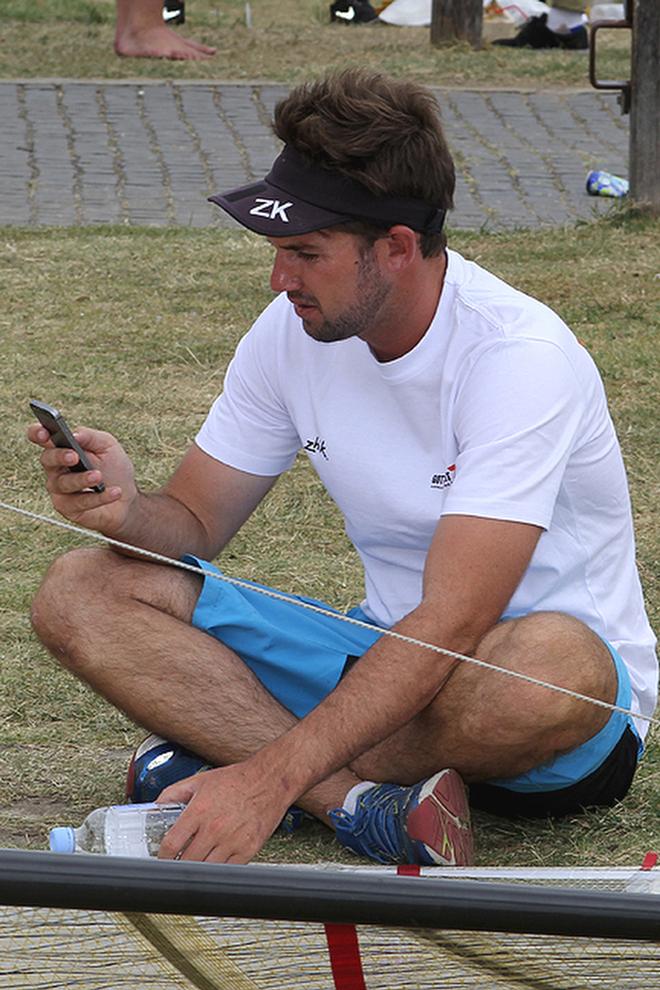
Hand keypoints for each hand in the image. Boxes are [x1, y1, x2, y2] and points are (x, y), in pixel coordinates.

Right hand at [28, 423, 136, 534]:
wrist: (126, 498)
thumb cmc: (114, 469)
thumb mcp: (108, 446)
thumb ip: (91, 437)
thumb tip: (75, 435)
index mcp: (62, 447)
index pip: (41, 437)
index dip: (38, 433)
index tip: (45, 434)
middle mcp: (56, 468)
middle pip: (47, 460)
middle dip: (59, 456)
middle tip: (74, 456)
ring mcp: (59, 489)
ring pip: (63, 483)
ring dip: (82, 479)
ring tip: (99, 476)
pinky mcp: (68, 508)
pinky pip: (79, 502)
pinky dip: (98, 497)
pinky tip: (114, 492)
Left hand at [156, 762, 290, 862]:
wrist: (270, 780)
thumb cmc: (238, 780)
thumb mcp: (200, 780)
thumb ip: (174, 792)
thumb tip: (155, 805)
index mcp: (200, 811)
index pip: (171, 844)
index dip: (162, 855)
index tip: (162, 857)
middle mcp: (214, 828)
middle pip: (187, 861)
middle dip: (178, 864)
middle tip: (177, 862)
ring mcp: (232, 841)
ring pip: (205, 869)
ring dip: (197, 868)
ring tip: (195, 862)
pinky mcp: (248, 849)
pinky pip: (227, 870)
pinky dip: (218, 869)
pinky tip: (215, 861)